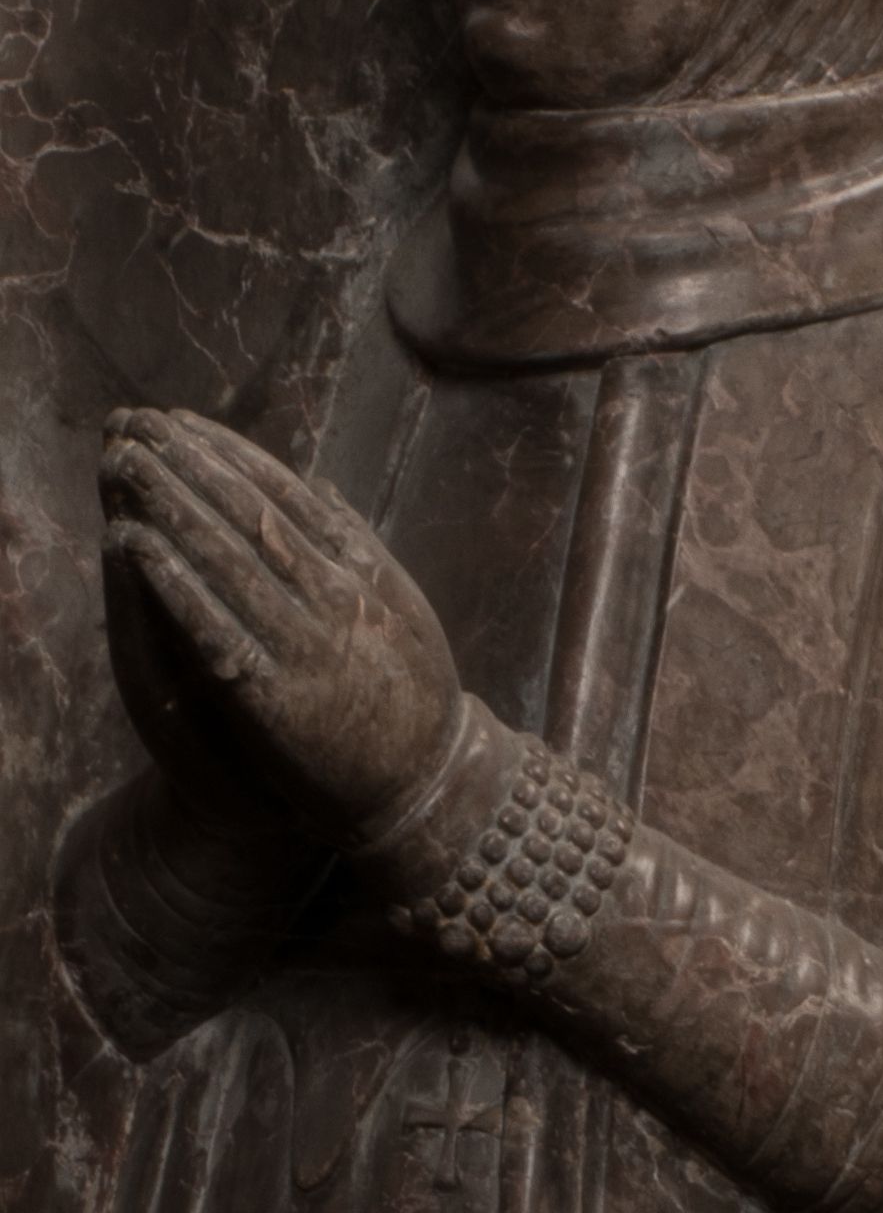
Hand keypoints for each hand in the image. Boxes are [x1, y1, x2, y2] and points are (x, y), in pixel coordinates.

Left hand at [98, 410, 465, 845]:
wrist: (430, 791)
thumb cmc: (416, 701)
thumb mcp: (406, 607)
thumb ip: (361, 546)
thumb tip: (318, 483)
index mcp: (358, 575)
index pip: (284, 497)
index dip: (228, 455)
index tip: (181, 422)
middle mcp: (330, 599)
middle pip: (246, 516)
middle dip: (187, 465)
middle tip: (135, 423)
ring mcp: (302, 647)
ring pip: (223, 559)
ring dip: (167, 506)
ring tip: (122, 463)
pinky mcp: (273, 699)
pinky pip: (210, 629)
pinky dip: (168, 581)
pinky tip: (129, 544)